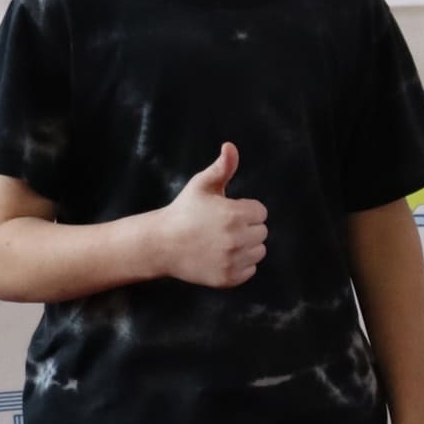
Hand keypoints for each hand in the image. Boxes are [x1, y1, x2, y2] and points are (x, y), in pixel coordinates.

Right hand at [157, 143, 266, 286]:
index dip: (245, 210)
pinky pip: (250, 270)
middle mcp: (237, 239)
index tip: (226, 212)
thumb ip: (222, 167)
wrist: (162, 244)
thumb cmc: (184, 211)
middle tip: (222, 227)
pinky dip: (241, 265)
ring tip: (223, 242)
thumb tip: (230, 146)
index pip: (261, 212)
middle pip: (262, 232)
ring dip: (247, 247)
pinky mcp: (228, 278)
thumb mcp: (201, 185)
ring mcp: (233, 260)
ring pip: (259, 251)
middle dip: (247, 228)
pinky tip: (221, 256)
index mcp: (235, 214)